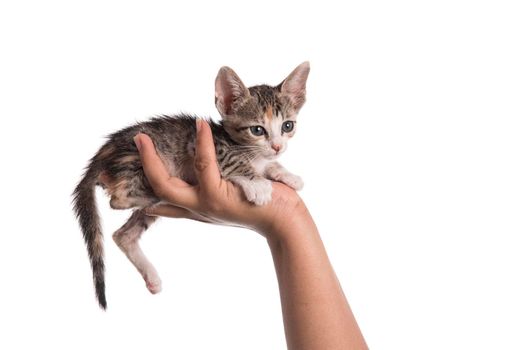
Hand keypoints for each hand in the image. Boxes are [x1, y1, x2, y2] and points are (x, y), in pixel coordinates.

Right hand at [133, 119, 305, 237]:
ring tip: (144, 138)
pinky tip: (199, 126)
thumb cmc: (263, 207)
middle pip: (158, 191)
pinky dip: (201, 144)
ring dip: (151, 160)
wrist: (286, 222)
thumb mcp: (232, 199)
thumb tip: (207, 178)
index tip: (125, 182)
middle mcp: (198, 208)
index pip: (164, 202)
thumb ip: (213, 188)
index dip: (142, 192)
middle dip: (142, 167)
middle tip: (137, 141)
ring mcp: (205, 204)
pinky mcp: (219, 197)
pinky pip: (205, 167)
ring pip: (168, 185)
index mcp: (199, 208)